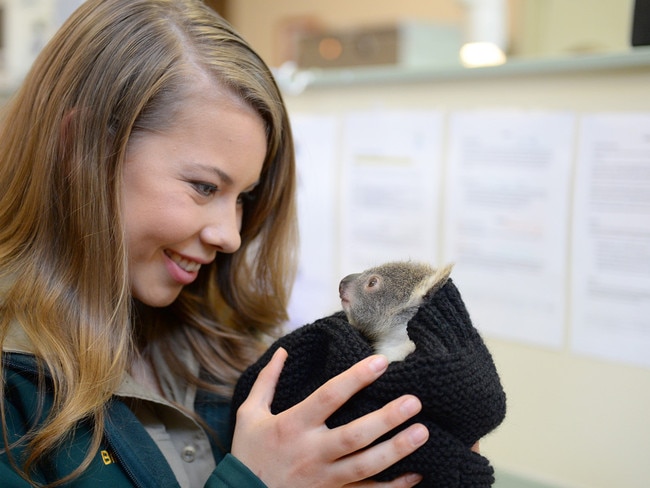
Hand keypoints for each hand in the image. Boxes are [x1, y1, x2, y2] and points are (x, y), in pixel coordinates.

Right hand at [231, 347, 428, 487]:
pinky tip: (416, 475)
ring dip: (396, 450)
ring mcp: (324, 477)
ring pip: (365, 465)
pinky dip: (393, 487)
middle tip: (414, 401)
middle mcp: (311, 451)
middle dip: (386, 418)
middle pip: (354, 435)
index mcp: (293, 425)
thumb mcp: (249, 414)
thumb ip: (268, 381)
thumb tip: (282, 351)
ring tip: (423, 432)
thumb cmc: (248, 454)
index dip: (355, 378)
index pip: (329, 397)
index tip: (381, 361)